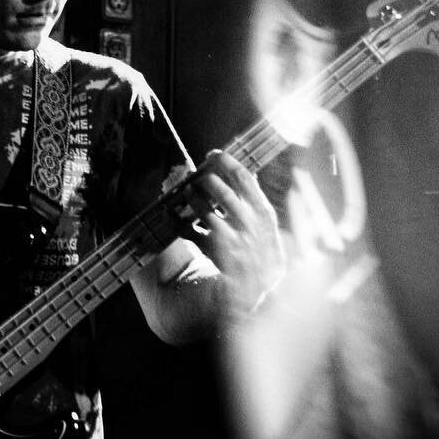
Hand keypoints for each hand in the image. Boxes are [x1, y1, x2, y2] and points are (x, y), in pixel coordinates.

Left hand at [187, 150, 285, 317]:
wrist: (260, 284)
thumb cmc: (262, 248)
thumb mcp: (266, 223)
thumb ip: (254, 199)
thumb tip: (245, 171)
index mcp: (262, 212)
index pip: (245, 178)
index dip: (227, 162)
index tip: (213, 154)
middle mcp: (248, 223)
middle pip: (223, 193)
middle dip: (208, 181)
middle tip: (199, 176)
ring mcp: (231, 239)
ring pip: (206, 212)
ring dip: (193, 199)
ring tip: (187, 192)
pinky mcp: (215, 252)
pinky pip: (192, 233)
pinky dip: (179, 223)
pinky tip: (172, 216)